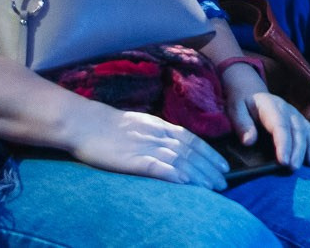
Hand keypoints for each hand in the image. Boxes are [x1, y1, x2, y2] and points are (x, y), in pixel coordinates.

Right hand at [64, 102, 227, 188]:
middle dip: (210, 167)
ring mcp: (146, 147)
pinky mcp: (133, 159)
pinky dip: (174, 174)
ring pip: (180, 160)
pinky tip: (186, 182)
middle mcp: (158, 136)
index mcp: (160, 126)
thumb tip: (173, 144)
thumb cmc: (109, 124)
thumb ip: (157, 134)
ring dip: (199, 174)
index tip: (222, 165)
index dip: (210, 153)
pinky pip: (157, 167)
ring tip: (212, 186)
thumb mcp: (140, 124)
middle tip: (224, 181)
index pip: (192, 140)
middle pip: (191, 152)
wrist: (85, 123)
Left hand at [225, 81, 309, 169]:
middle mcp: (288, 110)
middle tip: (294, 168)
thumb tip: (249, 141)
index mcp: (271, 106)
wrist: (250, 90)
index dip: (283, 143)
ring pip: (307, 130)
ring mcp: (296, 115)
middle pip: (297, 130)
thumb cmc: (242, 103)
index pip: (280, 126)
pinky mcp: (299, 120)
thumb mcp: (236, 110)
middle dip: (298, 149)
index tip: (283, 161)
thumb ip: (242, 124)